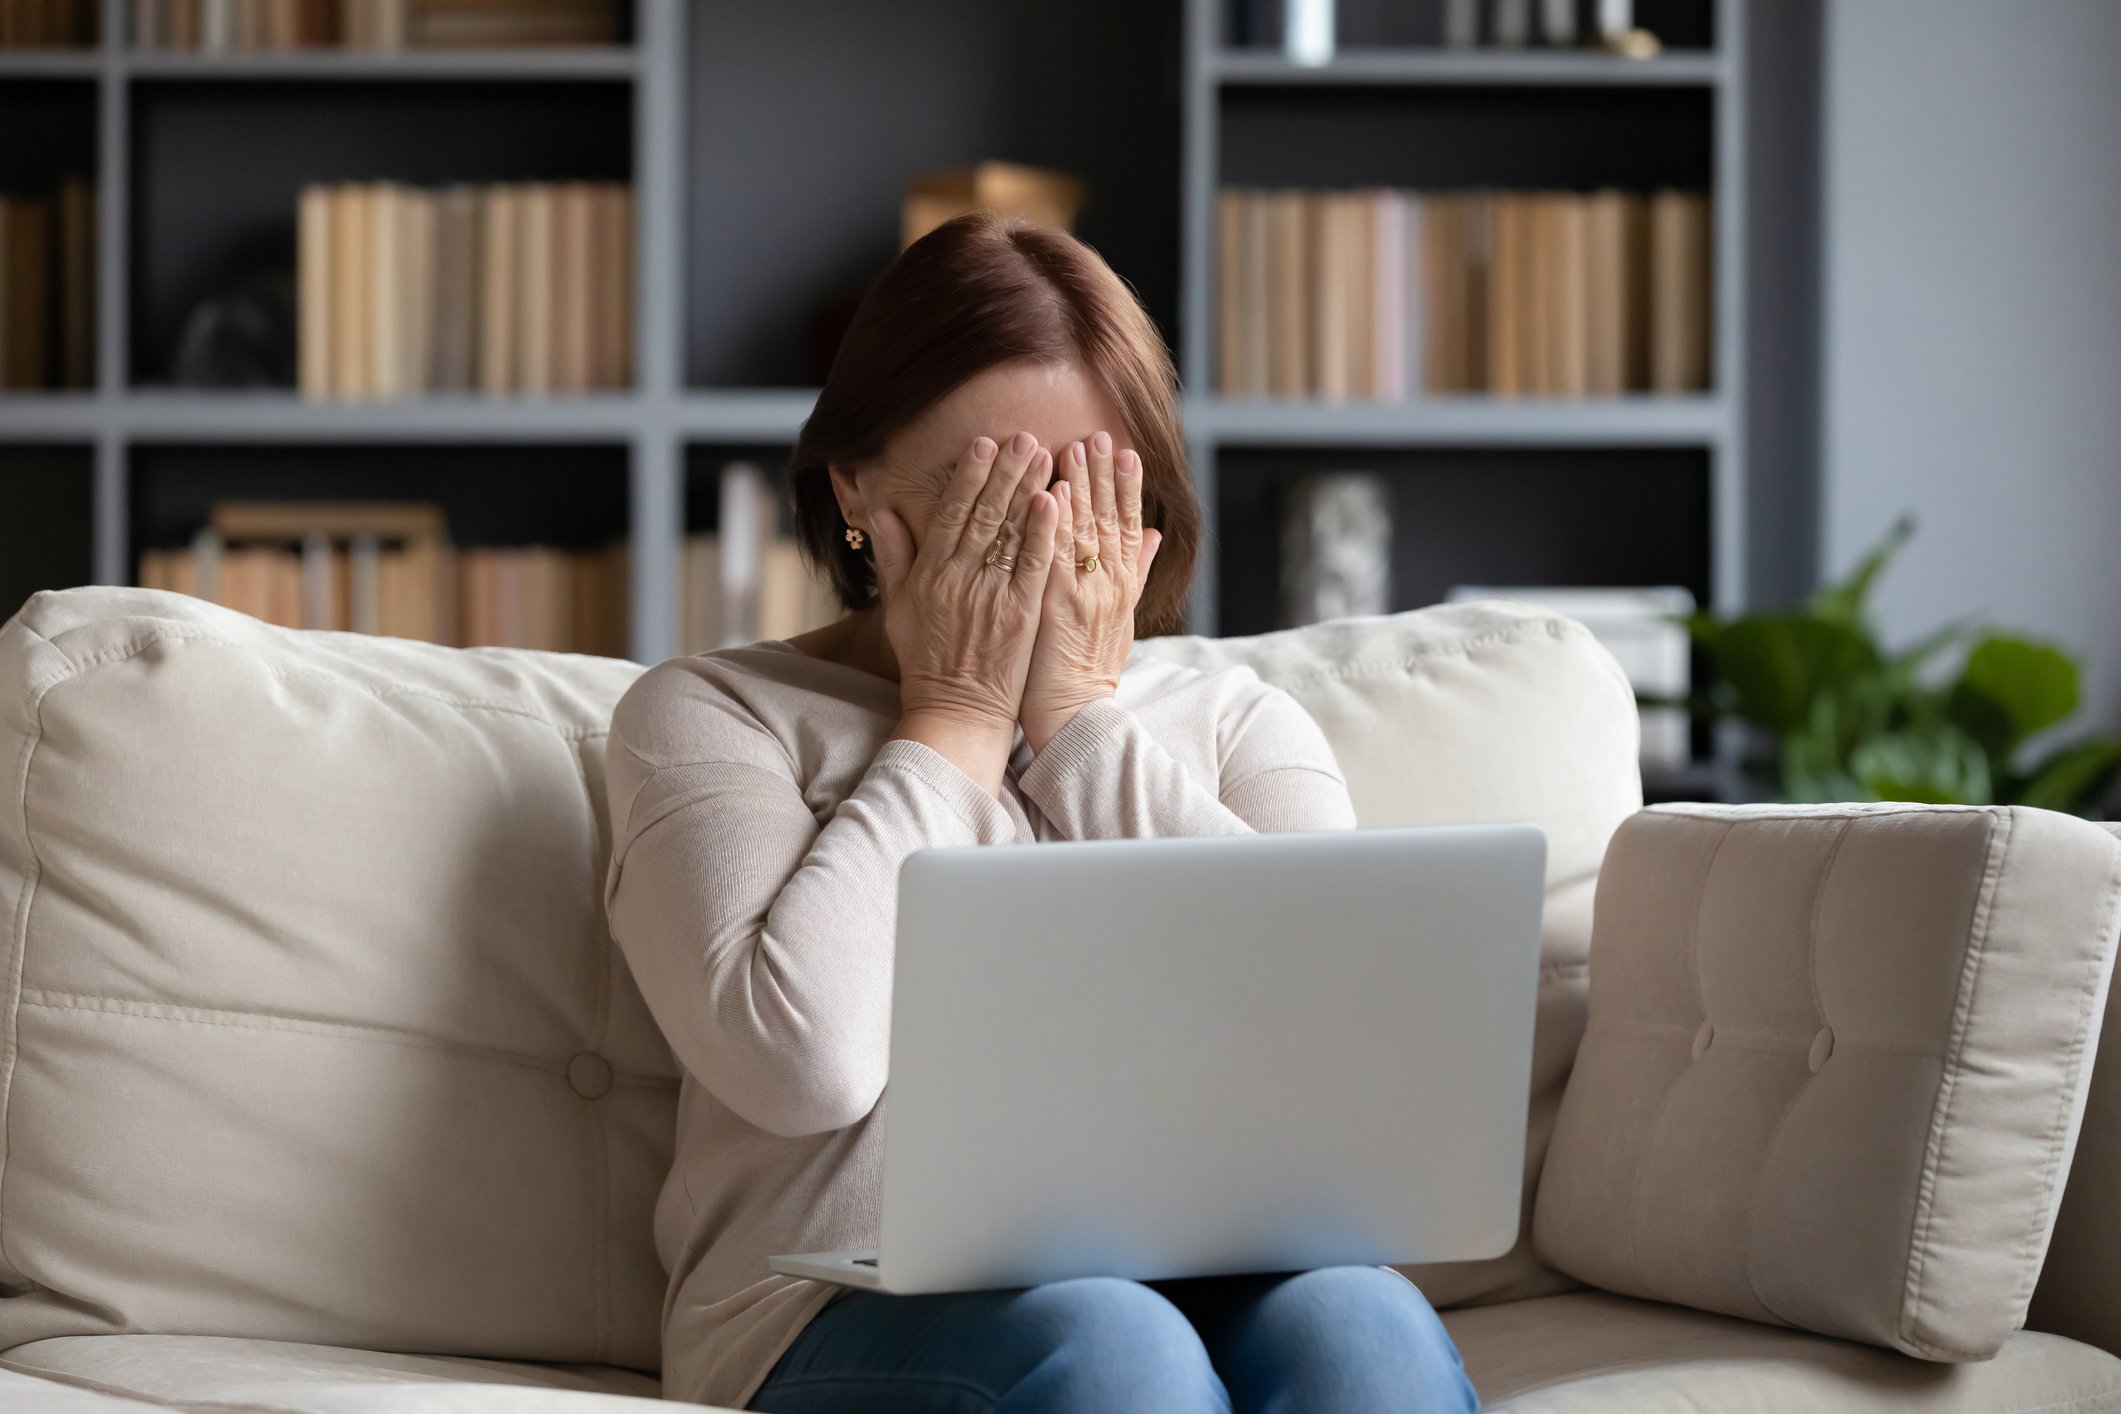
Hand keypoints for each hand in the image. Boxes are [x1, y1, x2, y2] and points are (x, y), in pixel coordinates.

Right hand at [874, 431, 1061, 793]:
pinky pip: (1035, 565)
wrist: (955, 711)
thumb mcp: (899, 608)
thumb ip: (893, 557)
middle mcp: (959, 580)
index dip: (968, 475)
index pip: (952, 513)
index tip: (982, 443)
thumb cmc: (927, 660)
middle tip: (1024, 436)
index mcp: (930, 574)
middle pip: (985, 514)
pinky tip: (1056, 501)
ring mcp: (991, 596)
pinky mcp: (1020, 615)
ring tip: (1045, 453)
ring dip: (1028, 489)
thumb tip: (879, 512)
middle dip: (1005, 471)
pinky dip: (1044, 532)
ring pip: (1011, 533)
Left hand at [1020, 430, 1162, 753]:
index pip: (1127, 524)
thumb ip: (1136, 572)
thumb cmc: (1088, 670)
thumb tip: (1152, 533)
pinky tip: (1053, 492)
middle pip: (1109, 517)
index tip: (1124, 450)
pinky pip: (1056, 556)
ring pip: (1085, 528)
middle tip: (1099, 434)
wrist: (1074, 713)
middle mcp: (1108, 583)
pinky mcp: (1057, 604)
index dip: (1127, 486)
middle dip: (1104, 473)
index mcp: (1122, 584)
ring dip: (1082, 486)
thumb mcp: (1122, 618)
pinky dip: (1057, 523)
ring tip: (1076, 447)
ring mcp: (1084, 592)